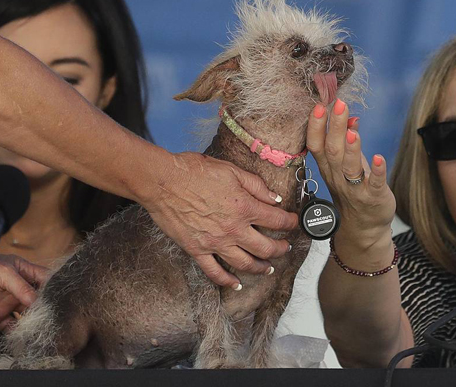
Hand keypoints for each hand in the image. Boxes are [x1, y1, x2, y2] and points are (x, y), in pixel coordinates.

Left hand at [0, 239, 49, 329]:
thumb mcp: (4, 273)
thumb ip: (22, 288)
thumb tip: (39, 303)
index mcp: (23, 272)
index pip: (46, 280)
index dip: (56, 287)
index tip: (66, 297)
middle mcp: (17, 288)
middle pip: (38, 300)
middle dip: (47, 308)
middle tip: (58, 318)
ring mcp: (6, 303)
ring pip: (26, 315)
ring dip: (34, 321)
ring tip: (44, 328)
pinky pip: (10, 327)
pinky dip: (18, 333)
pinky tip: (25, 336)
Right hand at [143, 151, 297, 288]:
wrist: (162, 181)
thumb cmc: (194, 171)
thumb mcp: (231, 171)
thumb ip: (256, 186)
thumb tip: (275, 198)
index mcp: (244, 207)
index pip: (276, 220)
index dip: (290, 222)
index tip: (294, 222)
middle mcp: (233, 229)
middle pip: (265, 247)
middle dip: (280, 248)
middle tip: (286, 247)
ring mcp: (215, 243)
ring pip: (245, 263)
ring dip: (261, 268)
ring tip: (269, 268)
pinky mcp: (197, 250)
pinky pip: (214, 271)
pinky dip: (227, 281)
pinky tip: (236, 284)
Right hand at [307, 100, 395, 245]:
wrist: (363, 227)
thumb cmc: (353, 190)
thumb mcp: (346, 164)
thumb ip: (346, 140)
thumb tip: (350, 117)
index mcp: (327, 167)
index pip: (316, 144)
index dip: (317, 126)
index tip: (320, 106)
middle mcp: (337, 177)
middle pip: (333, 151)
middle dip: (335, 127)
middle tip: (338, 105)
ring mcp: (354, 188)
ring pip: (349, 168)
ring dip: (351, 150)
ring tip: (353, 132)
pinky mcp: (373, 197)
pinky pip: (374, 184)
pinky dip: (376, 171)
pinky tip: (379, 158)